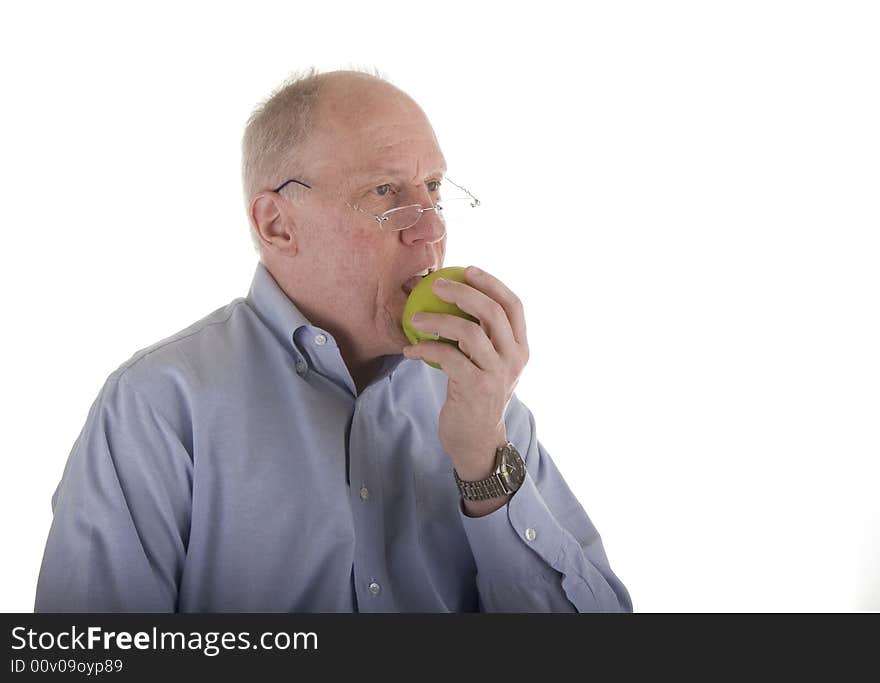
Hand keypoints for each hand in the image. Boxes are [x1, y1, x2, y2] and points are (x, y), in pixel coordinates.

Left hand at [403, 266, 528, 479]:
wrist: (476, 439)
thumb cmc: (475, 394)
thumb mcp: (488, 364)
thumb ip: (483, 336)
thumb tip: (452, 296)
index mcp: (520, 348)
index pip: (514, 305)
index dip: (492, 283)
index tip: (467, 270)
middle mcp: (514, 359)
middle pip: (492, 311)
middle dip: (462, 292)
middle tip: (435, 285)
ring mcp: (498, 374)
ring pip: (470, 331)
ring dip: (437, 320)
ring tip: (414, 319)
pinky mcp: (477, 388)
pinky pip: (448, 356)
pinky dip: (426, 348)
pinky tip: (410, 349)